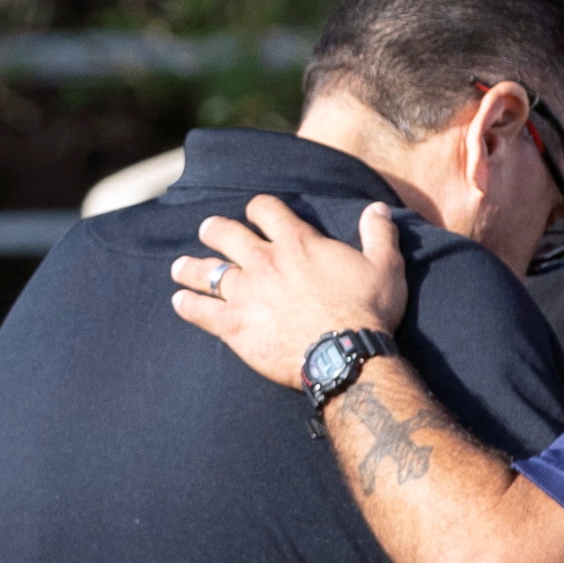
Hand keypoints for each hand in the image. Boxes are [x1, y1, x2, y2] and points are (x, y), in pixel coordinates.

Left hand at [173, 194, 414, 386]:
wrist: (344, 354)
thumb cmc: (368, 311)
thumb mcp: (385, 266)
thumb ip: (379, 234)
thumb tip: (377, 209)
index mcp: (298, 243)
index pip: (267, 210)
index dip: (258, 208)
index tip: (254, 212)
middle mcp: (265, 262)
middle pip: (226, 235)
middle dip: (214, 230)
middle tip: (207, 230)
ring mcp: (246, 293)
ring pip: (207, 272)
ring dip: (190, 267)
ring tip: (179, 266)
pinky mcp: (234, 325)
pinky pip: (200, 311)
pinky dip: (187, 306)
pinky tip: (179, 302)